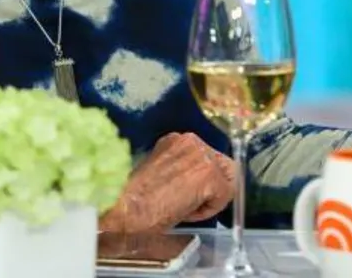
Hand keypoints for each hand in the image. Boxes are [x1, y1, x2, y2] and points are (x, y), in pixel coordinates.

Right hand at [100, 132, 234, 232]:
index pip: (208, 157)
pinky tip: (187, 213)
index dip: (202, 180)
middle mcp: (192, 141)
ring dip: (210, 198)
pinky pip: (225, 195)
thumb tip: (195, 181)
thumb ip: (179, 169)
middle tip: (192, 204)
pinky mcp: (209, 175)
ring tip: (185, 209)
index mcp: (177, 139)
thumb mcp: (159, 173)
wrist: (125, 210)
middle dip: (213, 188)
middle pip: (224, 166)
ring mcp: (202, 156)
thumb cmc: (135, 199)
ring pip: (226, 180)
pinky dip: (210, 209)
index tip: (189, 194)